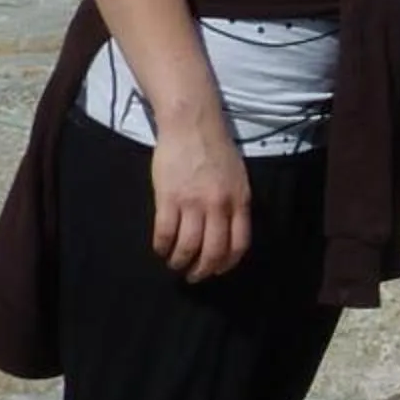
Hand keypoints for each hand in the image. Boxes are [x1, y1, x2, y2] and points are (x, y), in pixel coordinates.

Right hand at [150, 115, 250, 280]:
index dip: (227, 263)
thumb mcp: (238, 177)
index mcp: (239, 200)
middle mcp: (219, 205)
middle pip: (213, 251)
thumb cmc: (216, 149)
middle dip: (202, 270)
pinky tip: (160, 248)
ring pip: (187, 247)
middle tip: (193, 275)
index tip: (217, 270)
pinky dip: (161, 247)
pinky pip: (165, 233)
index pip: (238, 243)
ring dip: (180, 262)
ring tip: (175, 263)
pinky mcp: (169, 198)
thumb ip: (236, 204)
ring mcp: (193, 202)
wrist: (192, 124)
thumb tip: (230, 231)